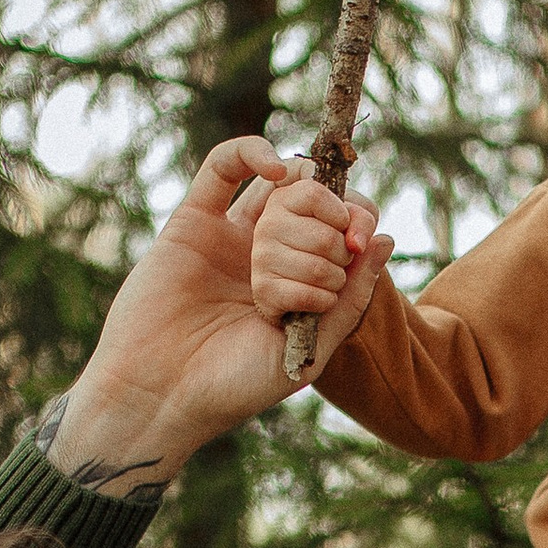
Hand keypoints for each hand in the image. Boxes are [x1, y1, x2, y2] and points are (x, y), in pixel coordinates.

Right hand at [38, 140, 392, 492]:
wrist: (163, 395)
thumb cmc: (235, 385)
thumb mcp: (311, 351)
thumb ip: (350, 299)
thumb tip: (384, 238)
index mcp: (299, 285)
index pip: (341, 231)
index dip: (358, 223)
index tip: (362, 241)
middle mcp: (267, 256)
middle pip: (315, 207)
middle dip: (330, 229)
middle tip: (329, 258)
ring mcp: (230, 236)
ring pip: (279, 186)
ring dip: (302, 201)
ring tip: (298, 250)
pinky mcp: (191, 222)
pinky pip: (222, 166)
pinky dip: (252, 151)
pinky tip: (277, 171)